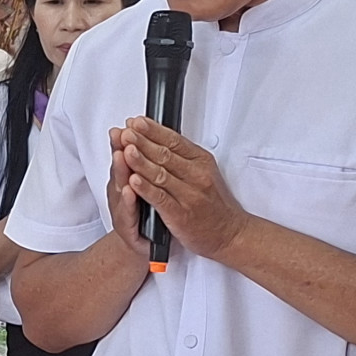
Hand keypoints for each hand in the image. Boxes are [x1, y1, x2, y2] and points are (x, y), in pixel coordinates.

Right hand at [104, 129, 151, 261]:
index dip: (124, 140)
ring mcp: (122, 211)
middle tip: (123, 135)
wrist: (145, 246)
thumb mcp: (144, 184)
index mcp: (127, 180)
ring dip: (121, 171)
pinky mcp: (127, 230)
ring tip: (123, 155)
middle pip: (120, 168)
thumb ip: (142, 163)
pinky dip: (129, 202)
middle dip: (121, 149)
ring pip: (121, 188)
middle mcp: (121, 193)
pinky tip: (130, 191)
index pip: (124, 155)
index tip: (127, 125)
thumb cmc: (146, 214)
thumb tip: (143, 136)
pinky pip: (128, 214)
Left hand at [113, 118, 250, 262]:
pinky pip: (160, 198)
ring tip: (125, 149)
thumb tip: (159, 136)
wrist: (230, 233)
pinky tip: (133, 180)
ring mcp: (189, 195)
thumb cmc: (214, 203)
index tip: (136, 122)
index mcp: (201, 161)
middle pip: (165, 154)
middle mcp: (196, 176)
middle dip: (142, 141)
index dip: (152, 130)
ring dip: (140, 161)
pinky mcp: (181, 215)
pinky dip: (146, 189)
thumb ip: (183, 156)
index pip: (174, 140)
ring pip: (160, 174)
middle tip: (126, 131)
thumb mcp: (204, 171)